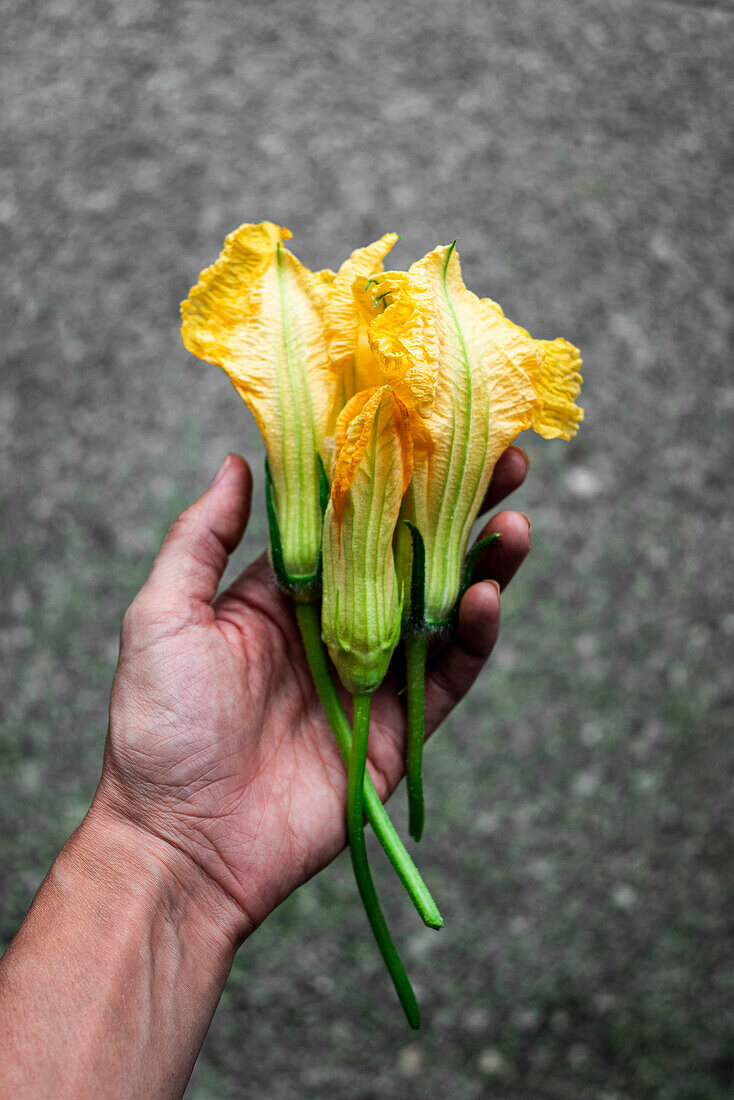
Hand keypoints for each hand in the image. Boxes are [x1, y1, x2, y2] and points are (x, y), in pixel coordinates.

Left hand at [94, 448, 530, 942]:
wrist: (183, 843)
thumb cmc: (160, 724)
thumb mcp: (164, 615)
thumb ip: (203, 539)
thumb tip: (240, 461)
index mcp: (283, 594)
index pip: (349, 520)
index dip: (388, 477)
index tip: (426, 430)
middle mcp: (335, 625)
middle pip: (409, 556)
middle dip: (457, 509)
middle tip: (505, 462)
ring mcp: (372, 676)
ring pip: (441, 609)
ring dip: (482, 565)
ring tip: (516, 524)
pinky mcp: (400, 728)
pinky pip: (449, 675)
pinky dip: (474, 636)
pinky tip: (485, 595)